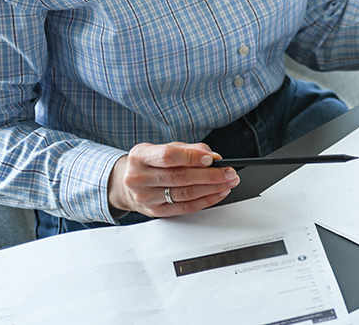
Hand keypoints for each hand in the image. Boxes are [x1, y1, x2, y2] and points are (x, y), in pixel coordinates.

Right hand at [107, 141, 239, 217]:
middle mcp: (139, 178)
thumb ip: (189, 149)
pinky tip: (218, 193)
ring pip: (184, 194)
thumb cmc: (151, 162)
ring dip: (211, 189)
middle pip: (179, 178)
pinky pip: (184, 208)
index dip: (192, 158)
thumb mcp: (164, 147)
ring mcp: (145, 197)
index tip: (212, 159)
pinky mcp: (155, 211)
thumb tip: (212, 156)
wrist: (129, 182)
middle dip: (210, 175)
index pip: (168, 157)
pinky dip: (205, 201)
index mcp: (139, 156)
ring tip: (228, 182)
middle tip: (229, 172)